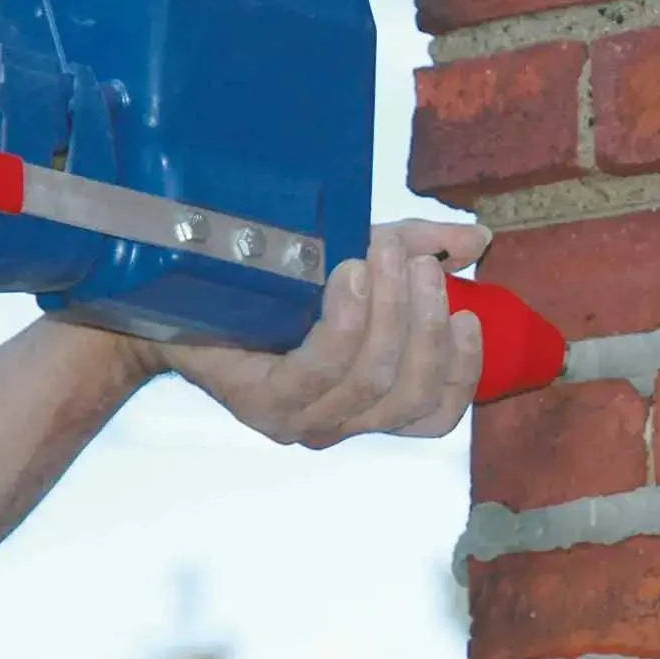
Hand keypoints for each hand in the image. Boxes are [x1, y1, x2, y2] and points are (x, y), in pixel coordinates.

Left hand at [130, 220, 490, 448]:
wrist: (182, 289)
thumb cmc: (277, 278)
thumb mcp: (362, 255)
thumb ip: (421, 249)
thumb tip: (478, 238)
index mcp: (369, 398)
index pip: (435, 413)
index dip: (462, 371)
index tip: (467, 313)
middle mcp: (340, 420)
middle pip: (412, 395)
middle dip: (427, 324)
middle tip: (421, 264)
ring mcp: (301, 417)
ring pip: (373, 379)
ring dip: (392, 311)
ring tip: (386, 253)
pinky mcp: (263, 401)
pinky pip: (322, 369)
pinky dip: (347, 320)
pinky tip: (349, 275)